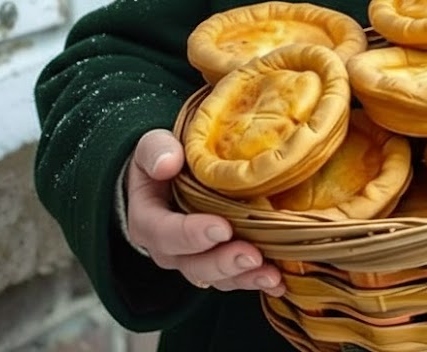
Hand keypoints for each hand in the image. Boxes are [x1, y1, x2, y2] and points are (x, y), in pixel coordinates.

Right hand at [125, 129, 285, 295]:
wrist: (170, 172)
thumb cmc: (164, 157)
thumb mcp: (153, 146)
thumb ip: (156, 150)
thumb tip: (167, 163)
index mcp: (148, 220)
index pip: (165, 233)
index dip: (192, 234)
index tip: (222, 228)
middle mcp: (168, 249)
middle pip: (192, 265)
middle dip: (224, 262)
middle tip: (251, 255)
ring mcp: (193, 259)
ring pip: (215, 278)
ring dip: (243, 278)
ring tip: (270, 275)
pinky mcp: (216, 262)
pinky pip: (233, 278)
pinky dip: (255, 280)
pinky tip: (278, 281)